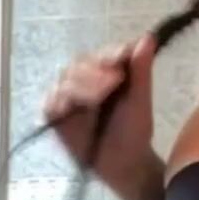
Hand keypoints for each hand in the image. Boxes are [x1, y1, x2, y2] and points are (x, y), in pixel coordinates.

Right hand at [41, 35, 156, 199]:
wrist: (123, 163)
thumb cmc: (134, 130)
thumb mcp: (140, 100)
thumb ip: (141, 70)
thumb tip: (148, 36)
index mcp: (107, 70)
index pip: (104, 54)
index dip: (110, 54)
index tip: (121, 59)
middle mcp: (84, 77)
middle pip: (81, 63)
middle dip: (95, 71)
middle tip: (113, 81)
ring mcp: (67, 95)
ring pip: (65, 81)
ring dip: (80, 87)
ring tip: (96, 99)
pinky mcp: (54, 114)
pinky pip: (50, 103)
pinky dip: (59, 103)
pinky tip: (70, 108)